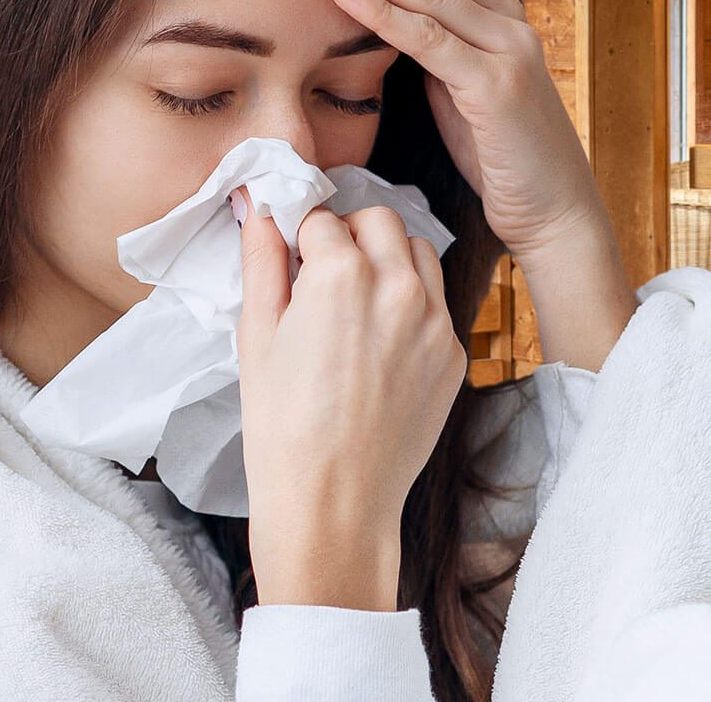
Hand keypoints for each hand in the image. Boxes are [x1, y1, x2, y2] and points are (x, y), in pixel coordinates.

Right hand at [232, 188, 466, 610]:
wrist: (334, 499)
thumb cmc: (282, 425)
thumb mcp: (256, 336)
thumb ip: (262, 262)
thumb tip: (260, 210)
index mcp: (342, 274)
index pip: (321, 218)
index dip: (300, 234)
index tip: (291, 254)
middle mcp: (399, 286)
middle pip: (379, 221)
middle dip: (349, 235)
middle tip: (322, 274)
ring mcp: (435, 319)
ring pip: (419, 252)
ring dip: (388, 259)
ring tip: (355, 303)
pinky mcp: (454, 352)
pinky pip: (437, 303)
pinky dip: (410, 304)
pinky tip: (379, 344)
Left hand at [303, 0, 637, 372]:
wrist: (554, 211)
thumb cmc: (503, 156)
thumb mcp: (462, 89)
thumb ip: (435, 49)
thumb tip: (386, 18)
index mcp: (498, 16)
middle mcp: (507, 21)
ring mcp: (506, 50)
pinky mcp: (494, 87)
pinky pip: (427, 39)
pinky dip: (381, 11)